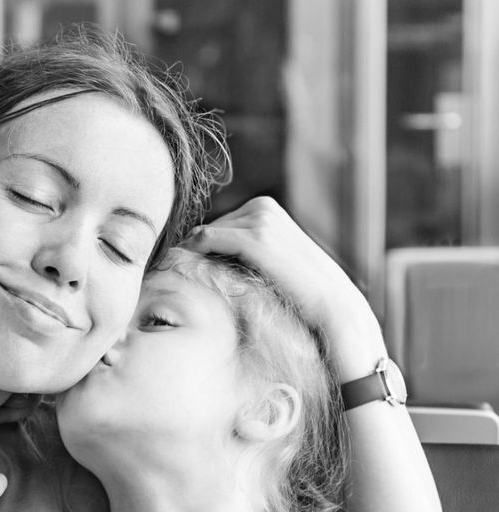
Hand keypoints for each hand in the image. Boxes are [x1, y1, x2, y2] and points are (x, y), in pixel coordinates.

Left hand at [182, 196, 386, 379]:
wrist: (333, 305)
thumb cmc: (300, 290)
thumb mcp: (272, 260)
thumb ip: (244, 250)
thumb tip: (203, 255)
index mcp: (265, 207)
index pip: (215, 225)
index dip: (198, 250)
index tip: (183, 270)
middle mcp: (261, 206)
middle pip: (205, 229)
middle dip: (193, 254)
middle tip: (179, 278)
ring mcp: (259, 219)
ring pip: (201, 235)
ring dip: (191, 258)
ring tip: (184, 281)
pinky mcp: (255, 238)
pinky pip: (205, 239)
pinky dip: (190, 255)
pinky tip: (186, 274)